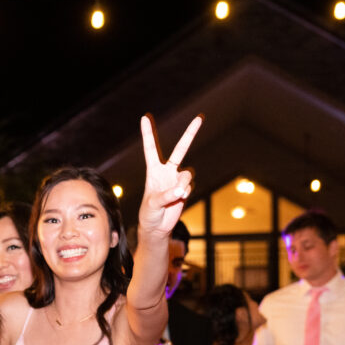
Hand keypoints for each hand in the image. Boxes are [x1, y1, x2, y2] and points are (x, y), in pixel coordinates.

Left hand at [138, 114, 201, 239]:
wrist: (157, 227)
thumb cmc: (149, 214)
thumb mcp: (153, 204)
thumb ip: (166, 195)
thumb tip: (181, 191)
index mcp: (153, 171)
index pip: (150, 149)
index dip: (148, 134)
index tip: (144, 117)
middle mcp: (167, 172)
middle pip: (180, 149)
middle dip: (190, 134)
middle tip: (200, 118)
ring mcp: (177, 180)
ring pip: (187, 174)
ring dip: (182, 184)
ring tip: (175, 195)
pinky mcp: (185, 189)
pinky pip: (189, 186)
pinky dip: (185, 192)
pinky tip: (179, 199)